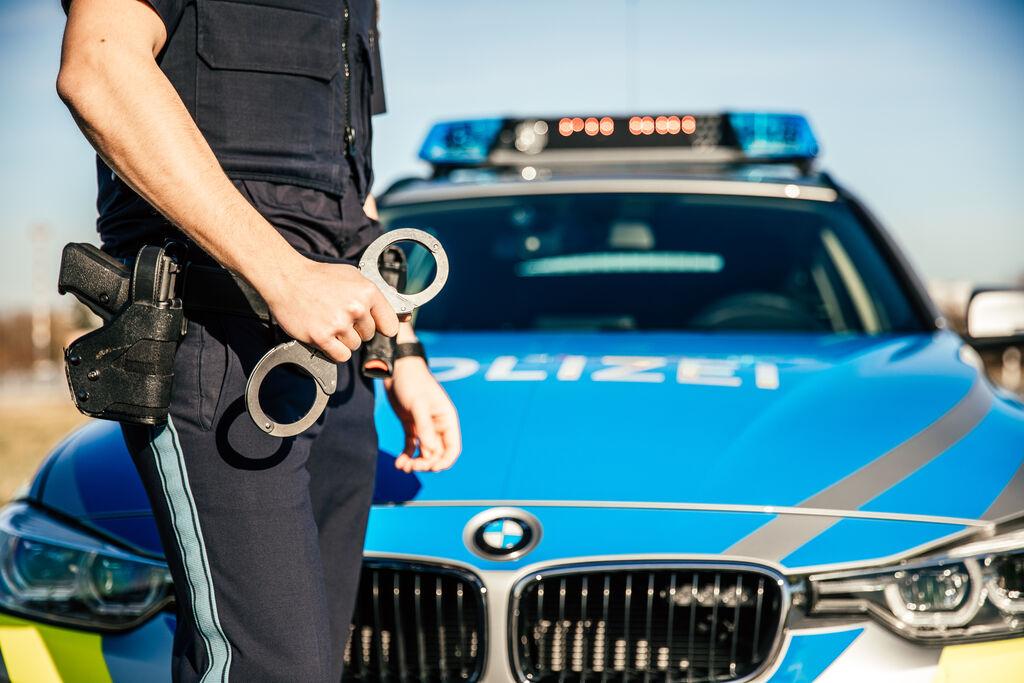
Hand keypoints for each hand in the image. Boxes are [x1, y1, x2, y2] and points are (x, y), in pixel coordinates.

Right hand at [261, 257, 399, 362]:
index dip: (380, 327)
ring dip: (342, 340)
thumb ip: (378, 297)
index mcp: (368, 292)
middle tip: (338, 315)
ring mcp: (339, 323)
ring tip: (328, 321)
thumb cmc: (320, 278)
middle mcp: (356, 308)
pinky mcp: (322, 336)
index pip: (390, 326)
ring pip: (354, 346)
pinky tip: (325, 335)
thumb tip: (404, 316)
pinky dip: (333, 350)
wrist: (287, 279)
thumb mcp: (354, 277)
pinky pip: (340, 356)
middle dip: (356, 330)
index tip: (371, 324)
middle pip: (369, 336)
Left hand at [385, 356, 461, 471]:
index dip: (445, 461)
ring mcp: (424, 427)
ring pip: (424, 453)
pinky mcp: (410, 426)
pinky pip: (411, 446)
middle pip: (437, 454)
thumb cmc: (412, 382)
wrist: (396, 370)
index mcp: (446, 420)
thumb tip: (431, 451)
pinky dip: (406, 456)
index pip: (452, 448)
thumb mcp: (418, 405)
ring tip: (402, 466)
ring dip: (415, 463)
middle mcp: (437, 426)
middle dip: (426, 463)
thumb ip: (425, 428)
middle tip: (412, 466)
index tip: (432, 468)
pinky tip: (399, 463)